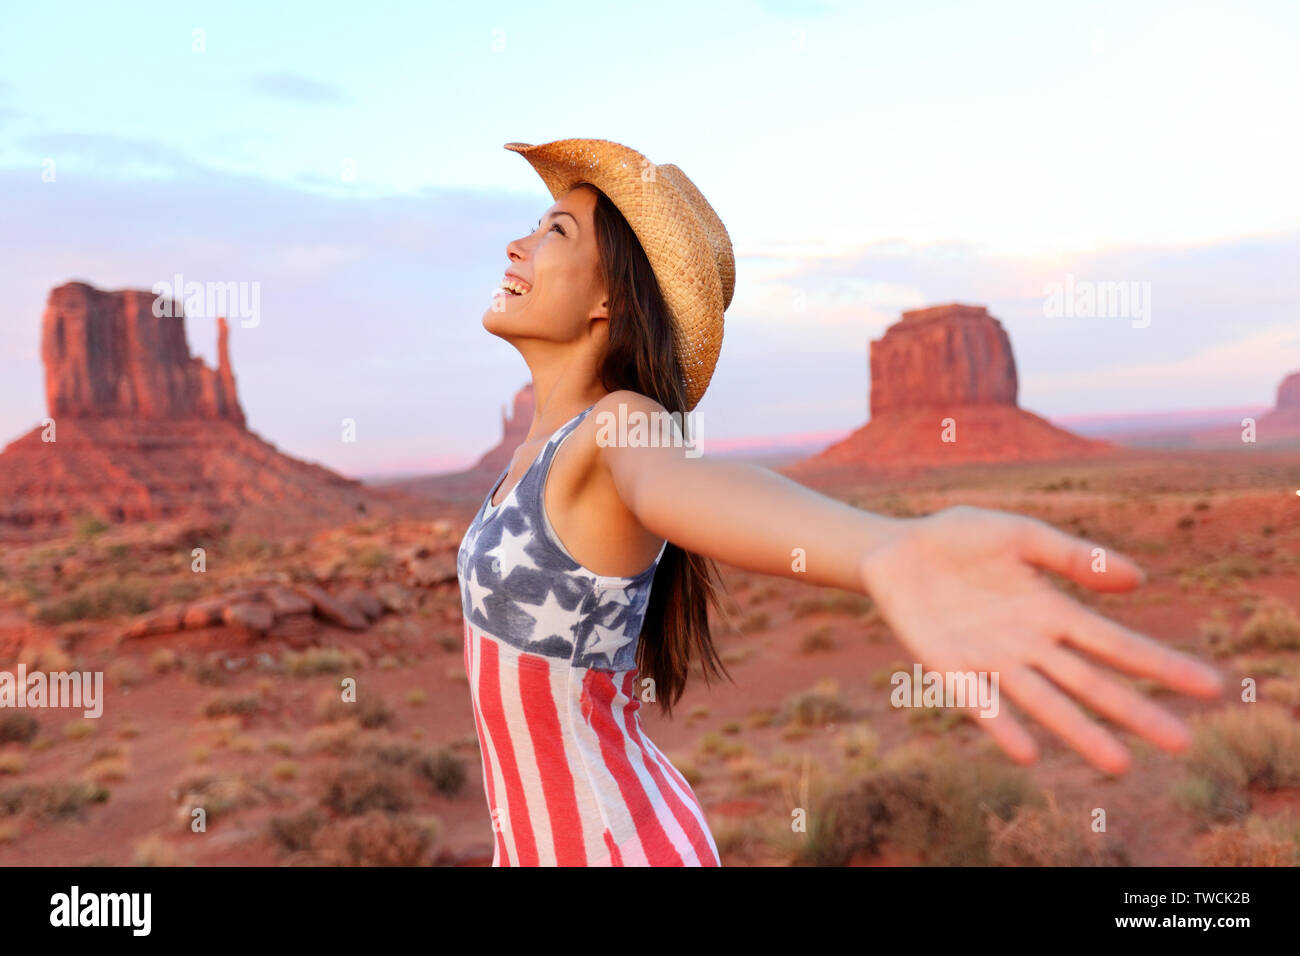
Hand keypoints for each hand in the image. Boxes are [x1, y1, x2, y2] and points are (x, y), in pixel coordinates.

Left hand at [857, 505, 1223, 774]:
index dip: (1160, 664)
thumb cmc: (959, 539)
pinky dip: (1002, 725)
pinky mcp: (949, 667)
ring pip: (1044, 702)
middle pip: (1090, 682)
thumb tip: (1140, 579)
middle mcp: (1028, 643)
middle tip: (1182, 745)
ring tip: (1120, 764)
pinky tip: (1028, 752)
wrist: (895, 549)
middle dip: (1134, 711)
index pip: (1115, 643)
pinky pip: (980, 702)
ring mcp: (990, 659)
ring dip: (1079, 732)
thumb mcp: (1019, 533)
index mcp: (1051, 610)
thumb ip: (1072, 556)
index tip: (1211, 687)